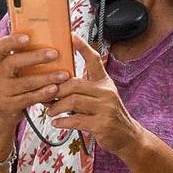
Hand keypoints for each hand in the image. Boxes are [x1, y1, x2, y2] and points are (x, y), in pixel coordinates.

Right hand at [0, 33, 67, 126]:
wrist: (5, 109)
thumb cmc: (17, 81)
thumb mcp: (16, 69)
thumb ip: (27, 56)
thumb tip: (55, 38)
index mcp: (0, 60)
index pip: (1, 46)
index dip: (12, 41)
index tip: (28, 37)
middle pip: (13, 62)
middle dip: (35, 57)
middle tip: (55, 54)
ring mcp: (2, 90)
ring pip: (25, 83)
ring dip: (46, 78)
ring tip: (63, 75)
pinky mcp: (10, 105)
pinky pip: (28, 98)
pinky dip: (43, 93)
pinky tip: (55, 89)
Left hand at [48, 41, 142, 156]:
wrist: (127, 137)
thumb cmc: (108, 116)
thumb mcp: (101, 97)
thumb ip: (83, 90)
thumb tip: (55, 85)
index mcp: (105, 82)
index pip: (94, 60)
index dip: (83, 47)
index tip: (71, 35)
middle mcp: (106, 92)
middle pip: (74, 84)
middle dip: (56, 90)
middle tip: (45, 96)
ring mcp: (105, 108)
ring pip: (73, 101)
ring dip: (56, 107)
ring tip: (49, 112)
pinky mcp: (102, 124)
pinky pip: (76, 120)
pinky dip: (63, 122)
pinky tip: (56, 123)